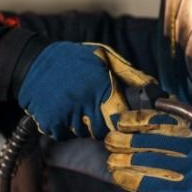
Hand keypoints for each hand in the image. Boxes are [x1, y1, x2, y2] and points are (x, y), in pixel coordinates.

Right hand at [18, 42, 154, 139]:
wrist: (33, 61)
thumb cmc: (76, 58)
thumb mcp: (106, 57)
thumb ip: (132, 75)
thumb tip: (159, 91)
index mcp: (102, 87)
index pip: (121, 120)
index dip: (124, 123)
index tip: (123, 121)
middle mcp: (84, 103)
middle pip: (104, 131)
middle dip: (104, 124)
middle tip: (96, 110)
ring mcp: (65, 114)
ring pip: (84, 134)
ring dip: (84, 126)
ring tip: (78, 107)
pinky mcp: (49, 122)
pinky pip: (64, 135)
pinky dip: (65, 128)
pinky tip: (64, 111)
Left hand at [105, 109, 191, 191]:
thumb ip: (175, 122)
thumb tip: (147, 105)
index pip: (163, 121)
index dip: (138, 120)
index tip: (120, 121)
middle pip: (153, 142)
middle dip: (126, 140)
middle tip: (110, 140)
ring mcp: (191, 173)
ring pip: (149, 162)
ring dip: (124, 160)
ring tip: (111, 160)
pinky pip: (150, 184)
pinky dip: (130, 180)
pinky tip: (118, 176)